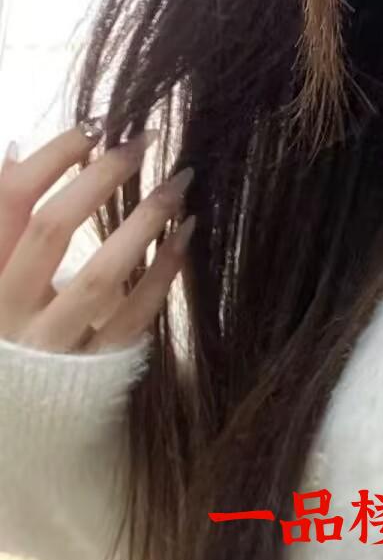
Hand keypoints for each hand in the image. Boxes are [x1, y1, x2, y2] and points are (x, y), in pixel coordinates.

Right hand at [0, 122, 194, 353]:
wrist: (19, 434)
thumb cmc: (12, 338)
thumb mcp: (1, 279)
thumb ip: (4, 224)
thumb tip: (15, 148)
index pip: (7, 203)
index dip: (52, 157)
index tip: (96, 126)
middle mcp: (6, 312)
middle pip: (49, 229)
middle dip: (100, 176)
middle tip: (145, 139)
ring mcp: (48, 346)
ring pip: (99, 275)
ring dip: (144, 218)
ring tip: (181, 179)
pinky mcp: (91, 373)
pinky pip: (134, 315)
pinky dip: (164, 270)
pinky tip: (187, 232)